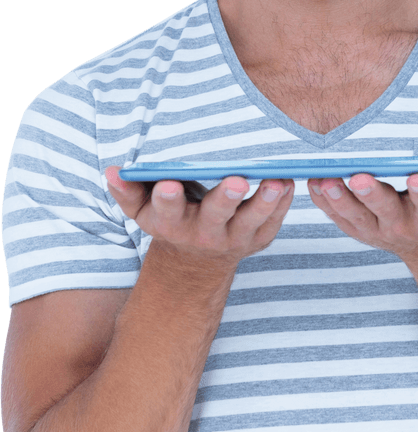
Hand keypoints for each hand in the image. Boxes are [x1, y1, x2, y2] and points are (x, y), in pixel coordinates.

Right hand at [105, 167, 293, 264]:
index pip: (166, 210)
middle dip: (224, 198)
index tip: (170, 184)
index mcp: (172, 223)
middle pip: (215, 216)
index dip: (167, 199)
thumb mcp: (143, 210)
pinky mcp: (259, 239)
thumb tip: (113, 171)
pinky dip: (284, 204)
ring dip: (265, 202)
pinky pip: (274, 222)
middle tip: (236, 180)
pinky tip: (289, 182)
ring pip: (252, 221)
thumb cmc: (171, 219)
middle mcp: (203, 233)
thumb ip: (127, 191)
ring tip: (276, 181)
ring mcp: (235, 238)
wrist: (197, 259)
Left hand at [307, 153, 417, 265]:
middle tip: (359, 178)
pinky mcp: (358, 230)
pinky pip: (338, 218)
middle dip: (373, 195)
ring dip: (339, 200)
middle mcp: (405, 226)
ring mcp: (378, 231)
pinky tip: (313, 182)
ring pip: (356, 217)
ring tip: (325, 180)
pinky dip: (324, 203)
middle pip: (387, 211)